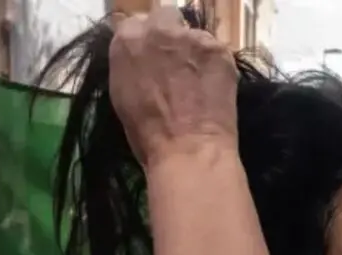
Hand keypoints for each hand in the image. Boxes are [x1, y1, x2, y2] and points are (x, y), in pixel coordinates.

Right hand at [108, 8, 238, 168]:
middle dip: (169, 38)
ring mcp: (191, 37)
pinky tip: (214, 86)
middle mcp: (157, 29)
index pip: (136, 23)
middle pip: (165, 18)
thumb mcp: (122, 92)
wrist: (188, 149)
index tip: (154, 59)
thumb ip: (131, 64)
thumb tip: (142, 60)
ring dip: (194, 51)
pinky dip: (215, 64)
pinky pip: (216, 50)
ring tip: (199, 80)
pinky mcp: (219, 50)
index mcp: (126, 38)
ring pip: (193, 34)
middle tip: (178, 66)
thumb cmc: (147, 134)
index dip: (147, 42)